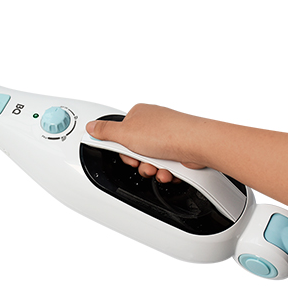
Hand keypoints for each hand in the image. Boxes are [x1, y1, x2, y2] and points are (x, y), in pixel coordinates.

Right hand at [85, 104, 205, 182]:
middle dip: (139, 163)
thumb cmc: (167, 134)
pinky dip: (166, 172)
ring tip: (159, 167)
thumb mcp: (125, 132)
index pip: (120, 136)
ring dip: (152, 169)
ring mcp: (167, 138)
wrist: (197, 144)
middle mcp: (153, 124)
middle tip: (143, 162)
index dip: (122, 151)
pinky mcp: (178, 151)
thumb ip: (105, 131)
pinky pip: (165, 166)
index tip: (127, 155)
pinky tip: (169, 170)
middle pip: (135, 151)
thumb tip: (90, 127)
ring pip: (150, 162)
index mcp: (139, 115)